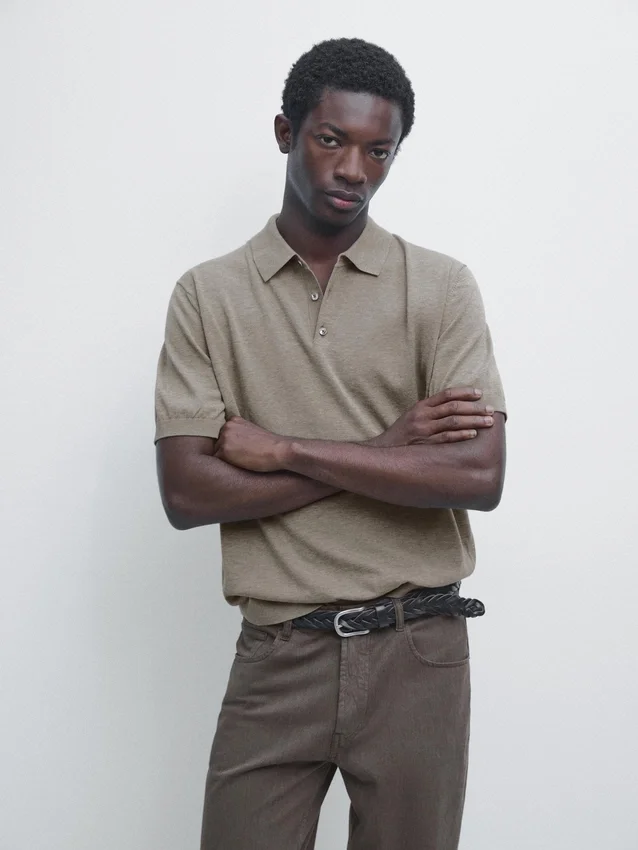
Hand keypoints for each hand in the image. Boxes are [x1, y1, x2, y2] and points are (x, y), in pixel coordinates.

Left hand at [212, 416, 290, 471]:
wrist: (279, 450)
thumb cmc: (269, 445)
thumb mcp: (253, 431)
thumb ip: (240, 433)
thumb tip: (232, 444)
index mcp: (234, 420)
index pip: (224, 436)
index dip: (233, 445)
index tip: (244, 449)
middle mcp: (226, 427)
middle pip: (218, 444)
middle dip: (228, 451)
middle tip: (244, 456)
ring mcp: (224, 439)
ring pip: (217, 453)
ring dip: (227, 459)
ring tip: (244, 460)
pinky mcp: (224, 452)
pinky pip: (219, 462)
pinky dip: (227, 466)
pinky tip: (241, 465)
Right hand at [364, 387, 494, 447]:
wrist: (382, 451)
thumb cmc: (401, 435)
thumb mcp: (412, 417)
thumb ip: (430, 411)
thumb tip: (454, 408)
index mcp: (420, 406)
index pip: (446, 394)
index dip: (465, 392)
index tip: (479, 393)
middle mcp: (422, 416)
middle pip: (453, 407)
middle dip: (474, 407)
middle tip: (490, 409)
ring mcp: (423, 430)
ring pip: (453, 421)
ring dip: (473, 420)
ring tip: (488, 422)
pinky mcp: (424, 444)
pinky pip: (446, 438)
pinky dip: (461, 435)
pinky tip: (473, 433)